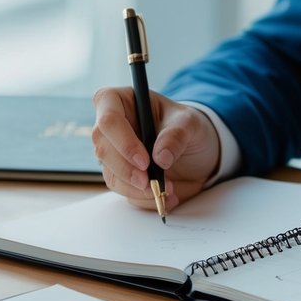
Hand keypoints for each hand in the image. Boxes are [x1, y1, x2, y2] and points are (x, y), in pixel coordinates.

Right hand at [91, 87, 221, 212]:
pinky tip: (167, 196)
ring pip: (111, 174)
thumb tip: (160, 158)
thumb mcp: (191, 124)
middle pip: (103, 149)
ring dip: (137, 189)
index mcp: (121, 101)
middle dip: (127, 170)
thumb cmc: (188, 127)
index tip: (145, 161)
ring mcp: (114, 153)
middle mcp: (111, 127)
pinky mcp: (121, 175)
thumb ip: (177, 135)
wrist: (197, 152)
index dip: (123, 142)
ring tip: (168, 189)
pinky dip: (144, 198)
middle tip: (151, 183)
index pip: (109, 119)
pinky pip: (124, 191)